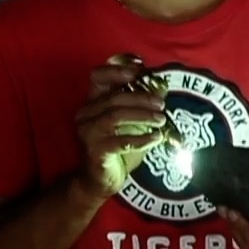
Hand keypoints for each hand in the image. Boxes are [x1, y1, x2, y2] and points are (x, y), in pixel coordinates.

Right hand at [75, 55, 171, 196]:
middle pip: (114, 97)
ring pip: (115, 115)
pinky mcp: (95, 151)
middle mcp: (86, 114)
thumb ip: (142, 104)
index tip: (140, 68)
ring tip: (162, 120)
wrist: (100, 180)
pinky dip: (141, 138)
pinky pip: (120, 141)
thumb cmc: (117, 147)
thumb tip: (162, 88)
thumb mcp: (131, 122)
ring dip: (142, 115)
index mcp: (93, 102)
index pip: (98, 76)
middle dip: (141, 98)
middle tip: (161, 104)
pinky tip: (156, 138)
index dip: (117, 69)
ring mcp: (88, 132)